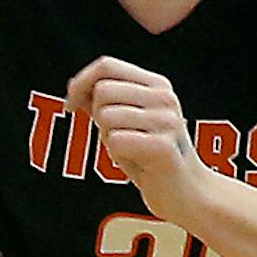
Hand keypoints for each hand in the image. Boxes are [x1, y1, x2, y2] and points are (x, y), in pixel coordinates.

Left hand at [66, 56, 204, 223]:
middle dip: (96, 115)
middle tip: (115, 135)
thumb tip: (76, 87)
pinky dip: (116, 154)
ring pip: (105, 116)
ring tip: (129, 149)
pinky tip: (135, 161)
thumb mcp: (128, 121)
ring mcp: (166, 121)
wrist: (184, 191)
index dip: (80, 83)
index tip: (71, 105)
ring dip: (108, 137)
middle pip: (102, 90)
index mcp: (157, 84)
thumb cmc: (150, 157)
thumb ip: (105, 101)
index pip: (106, 65)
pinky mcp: (163, 147)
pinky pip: (115, 140)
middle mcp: (164, 97)